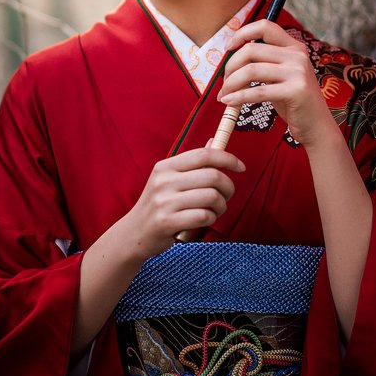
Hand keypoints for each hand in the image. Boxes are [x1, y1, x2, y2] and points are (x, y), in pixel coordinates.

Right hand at [123, 147, 245, 258]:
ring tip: (216, 210)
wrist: (134, 233)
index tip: (241, 167)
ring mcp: (164, 201)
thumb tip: (214, 142)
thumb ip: (192, 163)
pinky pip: (204, 216)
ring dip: (221, 206)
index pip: (204, 155)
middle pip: (212, 176)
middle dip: (228, 187)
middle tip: (227, 196)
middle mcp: (164, 181)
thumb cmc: (158, 205)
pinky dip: (211, 219)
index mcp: (165, 166)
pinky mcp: (167, 222)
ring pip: (212, 197)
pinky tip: (205, 220)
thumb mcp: (169, 180)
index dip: (227, 158)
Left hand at [218, 20, 335, 147]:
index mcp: (294, 47)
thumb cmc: (294, 102)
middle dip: (230, 67)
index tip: (229, 48)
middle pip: (251, 50)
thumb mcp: (281, 76)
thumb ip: (263, 64)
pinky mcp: (295, 91)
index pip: (265, 26)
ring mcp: (298, 72)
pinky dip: (238, 96)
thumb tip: (231, 61)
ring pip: (251, 70)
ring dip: (231, 83)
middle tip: (223, 83)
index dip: (242, 33)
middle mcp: (297, 55)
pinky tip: (229, 102)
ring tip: (224, 95)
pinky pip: (258, 91)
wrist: (317, 126)